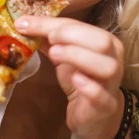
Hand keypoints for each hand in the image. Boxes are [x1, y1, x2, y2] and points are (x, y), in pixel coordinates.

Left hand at [15, 16, 124, 138]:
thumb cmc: (80, 79)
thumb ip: (49, 40)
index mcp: (105, 41)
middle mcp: (114, 59)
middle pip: (102, 41)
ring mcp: (112, 84)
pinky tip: (75, 80)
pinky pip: (103, 95)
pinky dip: (89, 86)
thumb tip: (24, 24)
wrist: (95, 115)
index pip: (81, 25)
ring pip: (106, 66)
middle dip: (71, 35)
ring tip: (55, 54)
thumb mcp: (64, 56)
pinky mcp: (106, 106)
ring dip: (78, 56)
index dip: (53, 23)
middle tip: (49, 38)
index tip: (26, 23)